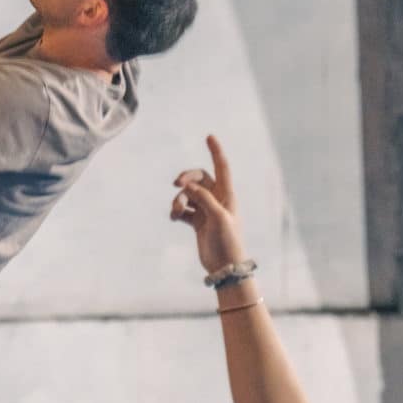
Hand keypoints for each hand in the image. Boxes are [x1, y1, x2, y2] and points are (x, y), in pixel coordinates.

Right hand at [170, 135, 247, 274]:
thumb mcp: (218, 217)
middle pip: (199, 178)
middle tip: (176, 184)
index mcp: (227, 195)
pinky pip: (183, 209)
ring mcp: (206, 210)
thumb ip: (203, 199)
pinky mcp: (197, 222)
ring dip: (178, 200)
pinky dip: (177, 211)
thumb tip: (188, 185)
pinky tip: (175, 218)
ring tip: (175, 212)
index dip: (216, 151)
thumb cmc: (228, 241)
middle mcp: (216, 199)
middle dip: (186, 178)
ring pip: (187, 195)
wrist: (225, 266)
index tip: (209, 136)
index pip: (222, 167)